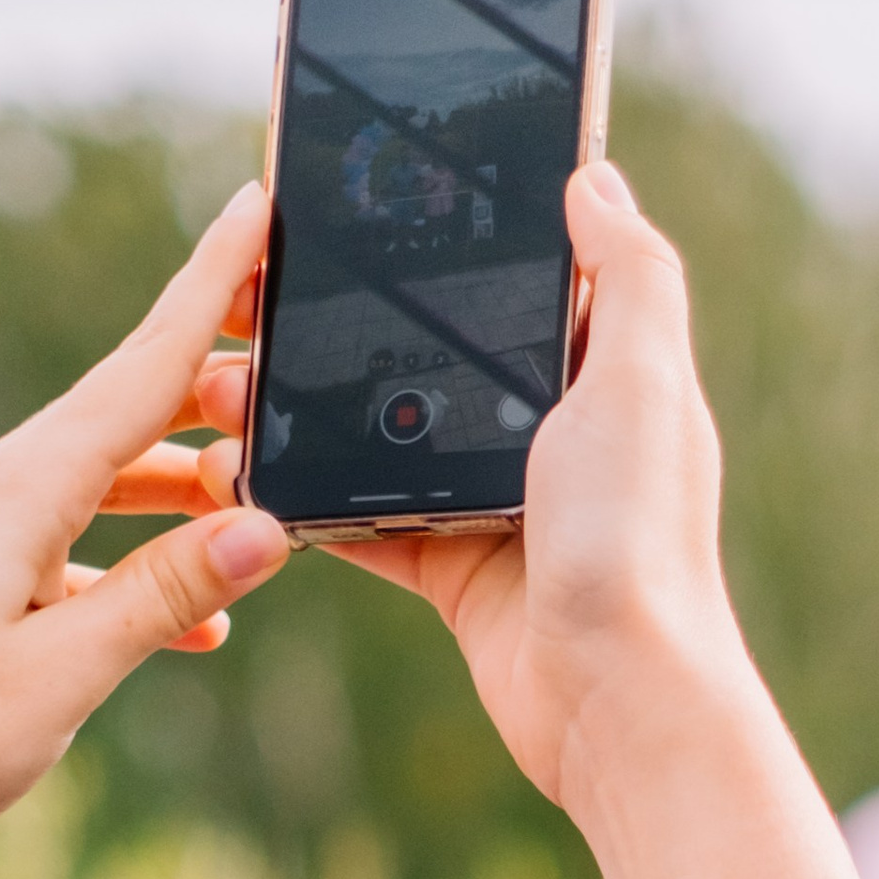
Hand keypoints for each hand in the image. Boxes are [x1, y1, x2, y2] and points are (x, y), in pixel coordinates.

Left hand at [0, 183, 292, 878]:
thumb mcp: (66, 673)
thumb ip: (169, 595)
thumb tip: (265, 526)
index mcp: (12, 493)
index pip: (136, 373)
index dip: (205, 292)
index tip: (255, 212)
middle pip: (126, 416)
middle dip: (217, 400)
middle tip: (300, 387)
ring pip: (104, 482)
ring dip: (183, 496)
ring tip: (262, 518)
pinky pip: (76, 547)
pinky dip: (139, 567)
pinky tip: (197, 625)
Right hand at [309, 164, 858, 878]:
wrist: (617, 703)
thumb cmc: (638, 543)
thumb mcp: (641, 384)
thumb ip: (628, 274)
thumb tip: (592, 176)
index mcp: (610, 377)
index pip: (534, 278)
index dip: (464, 232)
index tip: (377, 188)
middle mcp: (559, 436)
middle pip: (447, 353)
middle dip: (360, 317)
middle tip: (267, 283)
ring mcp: (504, 506)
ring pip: (393, 433)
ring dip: (317, 406)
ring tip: (237, 373)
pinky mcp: (460, 571)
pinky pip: (371, 519)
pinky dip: (315, 498)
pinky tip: (253, 465)